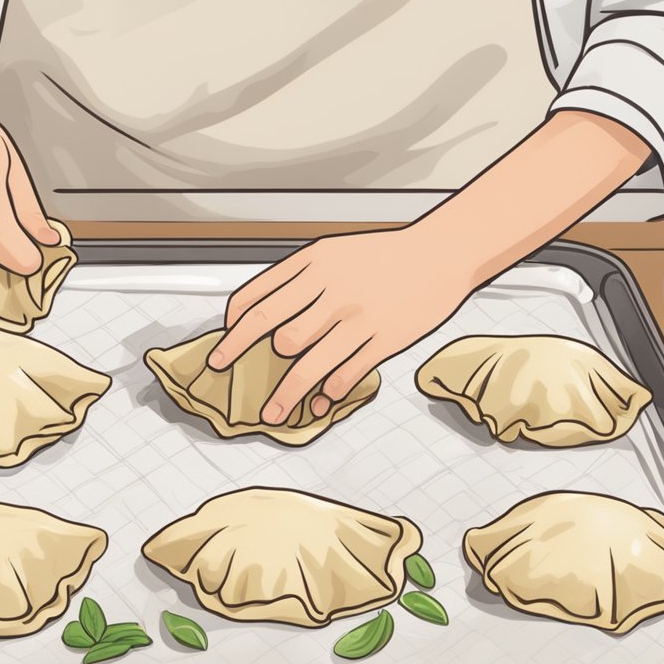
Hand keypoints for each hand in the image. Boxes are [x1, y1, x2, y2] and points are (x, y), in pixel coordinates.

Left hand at [208, 227, 472, 423]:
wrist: (441, 252)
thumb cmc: (385, 254)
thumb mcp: (332, 252)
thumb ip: (295, 278)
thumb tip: (258, 313)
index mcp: (315, 264)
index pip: (258, 300)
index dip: (233, 331)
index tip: (222, 349)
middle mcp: (333, 291)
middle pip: (278, 336)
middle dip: (250, 361)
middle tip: (232, 377)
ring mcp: (359, 318)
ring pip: (307, 364)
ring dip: (284, 394)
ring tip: (271, 412)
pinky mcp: (384, 341)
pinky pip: (345, 375)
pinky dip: (328, 395)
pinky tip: (319, 403)